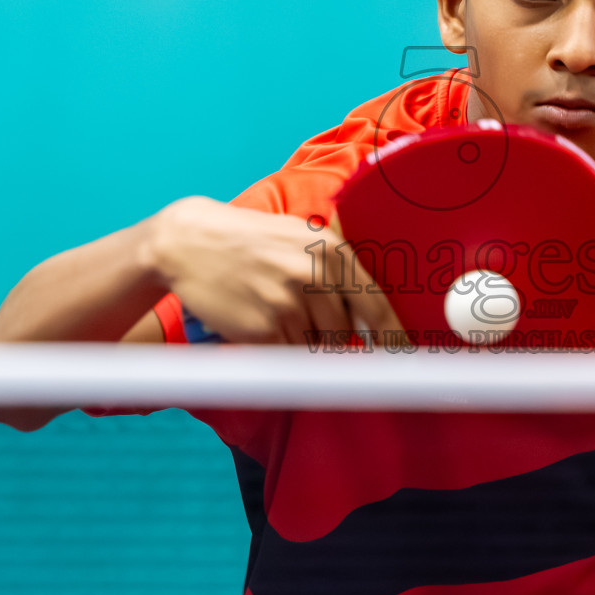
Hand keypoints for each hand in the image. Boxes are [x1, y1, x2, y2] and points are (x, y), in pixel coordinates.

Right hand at [148, 196, 404, 344]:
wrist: (190, 242)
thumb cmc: (250, 241)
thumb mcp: (301, 237)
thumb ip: (336, 272)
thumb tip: (370, 321)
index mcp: (331, 251)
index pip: (376, 305)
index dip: (393, 337)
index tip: (405, 357)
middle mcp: (314, 275)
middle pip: (344, 333)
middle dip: (331, 338)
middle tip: (302, 321)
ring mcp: (288, 302)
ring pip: (314, 347)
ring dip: (298, 341)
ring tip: (272, 311)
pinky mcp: (263, 327)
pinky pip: (284, 355)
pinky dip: (275, 349)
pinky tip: (257, 322)